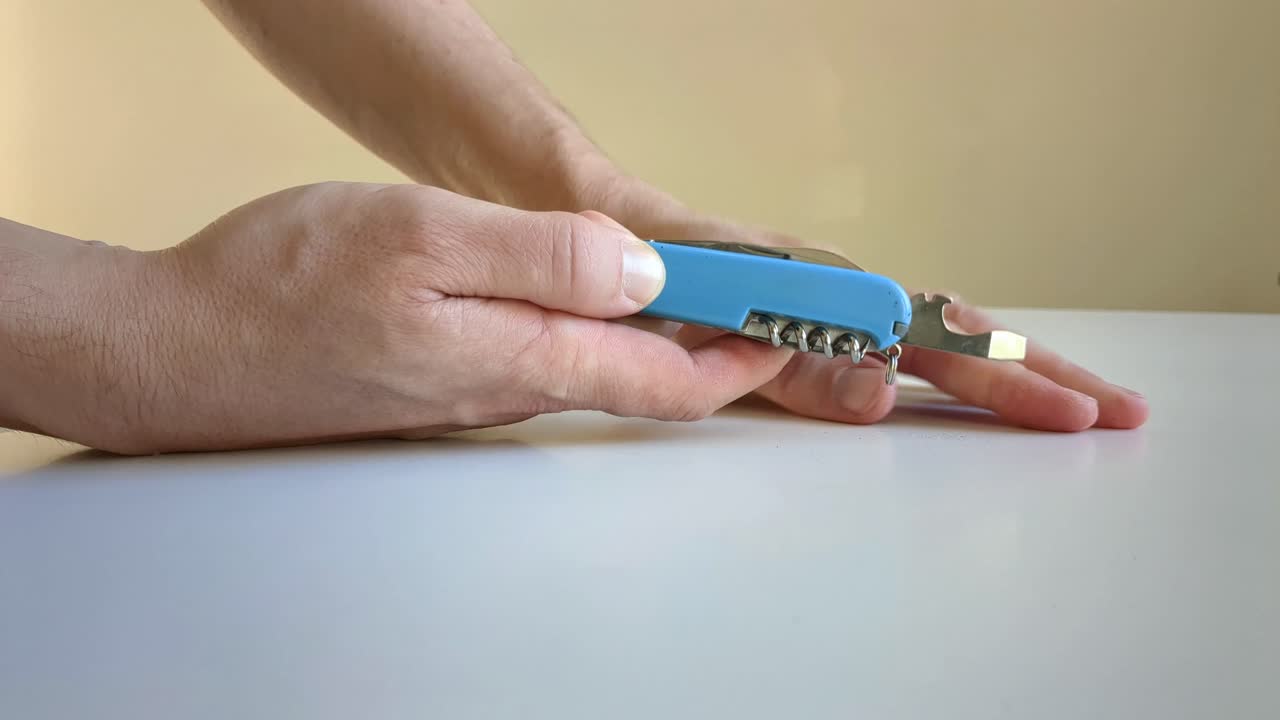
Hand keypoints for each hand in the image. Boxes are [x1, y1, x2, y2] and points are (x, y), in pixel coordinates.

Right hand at [13, 182, 795, 453]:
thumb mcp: (421, 238)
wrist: (177, 351)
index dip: (744, 352)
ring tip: (712, 314)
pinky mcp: (439, 380)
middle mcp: (508, 389)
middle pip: (644, 381)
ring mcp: (472, 392)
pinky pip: (545, 363)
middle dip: (722, 357)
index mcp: (520, 356)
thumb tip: (643, 272)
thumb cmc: (282, 289)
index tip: (802, 325)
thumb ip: (542, 256)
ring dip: (667, 348)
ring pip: (597, 371)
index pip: (667, 375)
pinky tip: (595, 310)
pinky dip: (599, 338)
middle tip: (776, 323)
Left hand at [571, 172, 1149, 431]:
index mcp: (826, 293)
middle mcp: (845, 295)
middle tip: (1116, 413)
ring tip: (1081, 402)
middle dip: (1039, 375)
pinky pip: (904, 341)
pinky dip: (961, 362)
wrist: (616, 226)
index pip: (937, 339)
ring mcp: (837, 307)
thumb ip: (789, 358)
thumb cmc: (657, 269)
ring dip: (1014, 370)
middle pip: (960, 335)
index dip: (1005, 376)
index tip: (1062, 411)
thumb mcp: (712, 320)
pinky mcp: (823, 322)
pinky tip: (995, 383)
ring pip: (941, 337)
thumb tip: (886, 385)